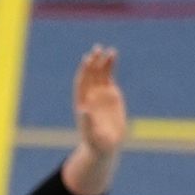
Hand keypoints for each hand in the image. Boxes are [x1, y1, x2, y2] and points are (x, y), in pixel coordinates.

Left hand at [71, 44, 126, 165]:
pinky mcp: (110, 93)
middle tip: (97, 49)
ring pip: (99, 73)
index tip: (87, 60)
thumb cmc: (96, 143)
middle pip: (90, 75)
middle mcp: (89, 96)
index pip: (81, 83)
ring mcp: (99, 93)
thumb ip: (87, 122)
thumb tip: (83, 110)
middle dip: (93, 62)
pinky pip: (109, 76)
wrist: (106, 145)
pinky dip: (110, 65)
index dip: (84, 71)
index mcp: (82, 103)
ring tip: (109, 50)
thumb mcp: (92, 134)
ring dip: (102, 61)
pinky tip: (113, 54)